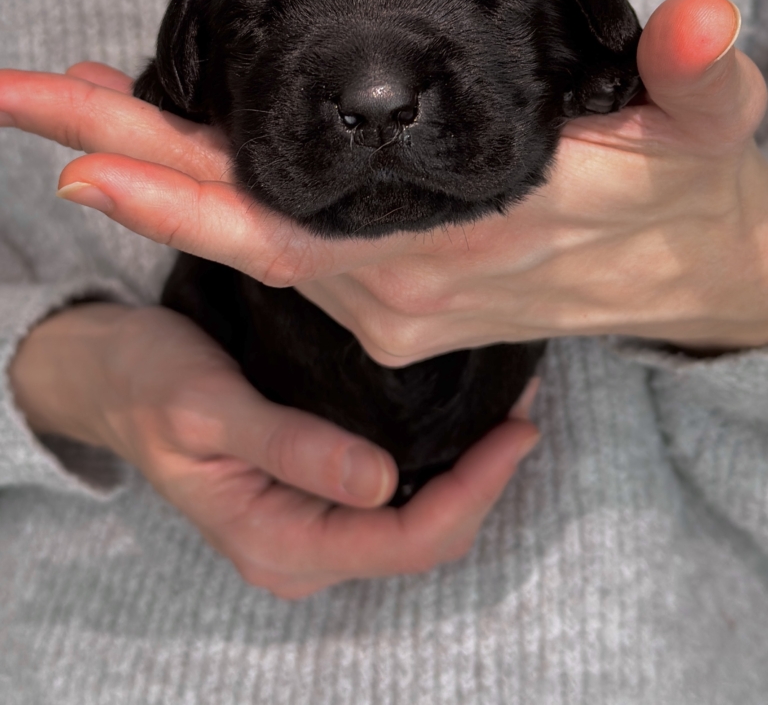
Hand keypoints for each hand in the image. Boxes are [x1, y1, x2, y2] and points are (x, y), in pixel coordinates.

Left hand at [1, 0, 766, 362]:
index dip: (178, 187)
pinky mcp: (395, 291)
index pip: (284, 222)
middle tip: (23, 95)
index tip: (72, 145)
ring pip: (251, 234)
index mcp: (454, 249)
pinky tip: (186, 152)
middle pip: (235, 223)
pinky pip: (284, 245)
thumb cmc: (682, 199)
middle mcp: (401, 287)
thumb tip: (703, 17)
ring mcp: (390, 297)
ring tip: (79, 107)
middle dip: (122, 156)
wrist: (689, 270)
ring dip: (162, 172)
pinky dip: (219, 195)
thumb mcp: (706, 132)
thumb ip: (700, 79)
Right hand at [8, 302, 539, 596]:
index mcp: (276, 543)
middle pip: (421, 539)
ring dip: (468, 473)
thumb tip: (381, 483)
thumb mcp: (210, 410)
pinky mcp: (313, 493)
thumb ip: (292, 449)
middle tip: (525, 409)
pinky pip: (393, 496)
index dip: (474, 492)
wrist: (108, 375)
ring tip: (507, 409)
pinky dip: (438, 462)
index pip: (403, 540)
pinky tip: (460, 416)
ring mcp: (309, 526)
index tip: (518, 431)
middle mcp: (300, 549)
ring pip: (415, 520)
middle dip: (484, 483)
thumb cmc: (149, 384)